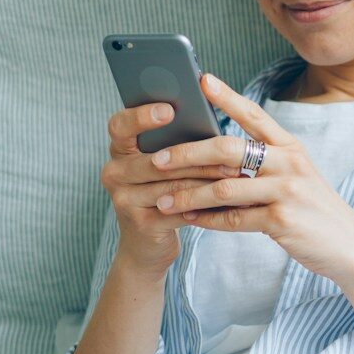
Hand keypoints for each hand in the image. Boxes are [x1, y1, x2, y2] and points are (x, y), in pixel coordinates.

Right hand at [100, 102, 236, 273]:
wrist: (149, 243)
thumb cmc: (168, 191)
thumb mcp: (168, 166)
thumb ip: (178, 144)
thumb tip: (214, 120)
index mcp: (120, 150)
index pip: (120, 126)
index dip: (141, 116)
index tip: (169, 109)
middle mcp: (114, 172)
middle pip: (157, 159)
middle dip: (198, 156)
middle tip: (232, 149)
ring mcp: (123, 199)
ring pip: (172, 184)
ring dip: (209, 180)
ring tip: (238, 173)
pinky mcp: (141, 223)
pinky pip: (179, 209)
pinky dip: (207, 205)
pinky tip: (230, 200)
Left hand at [149, 74, 353, 277]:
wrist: (350, 246)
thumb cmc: (315, 210)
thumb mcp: (297, 177)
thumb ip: (264, 164)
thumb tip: (214, 156)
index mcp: (291, 148)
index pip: (255, 115)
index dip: (227, 97)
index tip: (201, 80)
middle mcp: (290, 164)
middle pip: (228, 149)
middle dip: (188, 153)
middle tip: (158, 159)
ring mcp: (287, 191)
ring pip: (224, 187)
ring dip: (188, 195)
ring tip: (162, 201)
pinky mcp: (282, 220)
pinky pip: (233, 218)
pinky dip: (207, 220)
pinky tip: (189, 220)